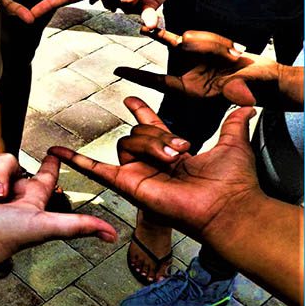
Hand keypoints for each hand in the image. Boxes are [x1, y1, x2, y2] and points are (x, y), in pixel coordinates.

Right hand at [0, 125, 116, 265]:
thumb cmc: (3, 236)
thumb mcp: (44, 226)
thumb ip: (77, 226)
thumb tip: (113, 235)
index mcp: (27, 202)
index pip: (44, 178)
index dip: (52, 165)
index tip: (55, 152)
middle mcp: (5, 194)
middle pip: (8, 162)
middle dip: (0, 174)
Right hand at [49, 101, 264, 239]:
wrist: (227, 206)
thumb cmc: (233, 183)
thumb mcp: (234, 144)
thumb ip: (234, 124)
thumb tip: (247, 106)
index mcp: (171, 152)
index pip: (150, 127)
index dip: (141, 111)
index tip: (130, 99)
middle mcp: (151, 163)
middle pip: (138, 132)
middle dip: (160, 135)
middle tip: (183, 151)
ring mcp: (137, 174)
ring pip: (128, 142)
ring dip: (151, 145)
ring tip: (172, 160)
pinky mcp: (128, 184)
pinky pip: (96, 170)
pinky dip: (75, 161)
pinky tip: (57, 152)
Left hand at [116, 29, 299, 109]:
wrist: (264, 78)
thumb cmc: (252, 89)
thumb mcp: (245, 92)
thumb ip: (239, 91)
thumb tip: (240, 96)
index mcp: (189, 89)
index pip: (158, 82)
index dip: (138, 76)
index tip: (117, 71)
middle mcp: (187, 71)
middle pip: (175, 45)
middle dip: (169, 37)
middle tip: (155, 30)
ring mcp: (195, 56)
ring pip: (192, 36)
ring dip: (216, 43)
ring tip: (236, 56)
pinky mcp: (205, 45)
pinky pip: (201, 34)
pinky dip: (218, 41)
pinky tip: (235, 51)